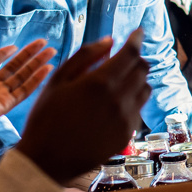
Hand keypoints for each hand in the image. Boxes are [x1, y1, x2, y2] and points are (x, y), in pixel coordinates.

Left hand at [0, 40, 55, 132]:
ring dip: (37, 64)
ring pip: (23, 76)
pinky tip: (47, 68)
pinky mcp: (6, 104)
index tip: (15, 46)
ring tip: (51, 51)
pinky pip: (24, 90)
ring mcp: (0, 95)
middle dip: (30, 55)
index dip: (4, 54)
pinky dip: (36, 80)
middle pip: (15, 68)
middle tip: (44, 44)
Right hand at [17, 32, 152, 183]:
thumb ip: (85, 56)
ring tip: (119, 80)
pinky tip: (114, 103)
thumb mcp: (58, 79)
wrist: (48, 159)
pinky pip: (138, 109)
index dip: (136, 39)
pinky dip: (131, 99)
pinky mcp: (127, 134)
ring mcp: (126, 119)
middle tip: (123, 57)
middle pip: (142, 69)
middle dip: (135, 58)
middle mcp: (119, 99)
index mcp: (101, 82)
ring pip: (145, 89)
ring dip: (137, 79)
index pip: (131, 53)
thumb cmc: (46, 116)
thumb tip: (110, 41)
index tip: (137, 31)